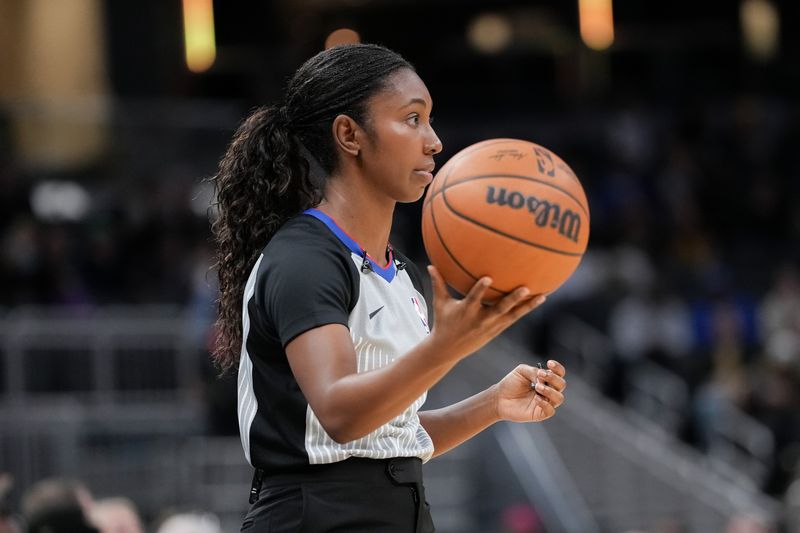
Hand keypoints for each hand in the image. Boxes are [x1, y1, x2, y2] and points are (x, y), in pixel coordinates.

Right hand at [426, 265, 545, 362]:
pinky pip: (514, 318)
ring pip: (512, 315)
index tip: (488, 278)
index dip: (481, 289)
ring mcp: (491, 326)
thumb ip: (438, 283)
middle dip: (512, 299)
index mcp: (466, 310)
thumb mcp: (440, 304)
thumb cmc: (443, 322)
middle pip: (499, 309)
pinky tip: (539, 299)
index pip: (474, 298)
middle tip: (525, 288)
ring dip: (527, 306)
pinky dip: (525, 309)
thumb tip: (431, 264)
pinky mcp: (497, 330)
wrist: (448, 349)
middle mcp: (481, 319)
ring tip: (542, 295)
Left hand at [494, 360, 565, 422]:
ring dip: (550, 391)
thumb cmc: (511, 383)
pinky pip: (550, 410)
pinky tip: (536, 399)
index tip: (549, 363)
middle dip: (553, 378)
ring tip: (537, 387)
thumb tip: (543, 379)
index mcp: (546, 379)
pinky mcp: (540, 414)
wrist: (499, 398)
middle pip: (561, 384)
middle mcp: (548, 391)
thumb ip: (534, 372)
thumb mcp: (521, 371)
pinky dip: (545, 404)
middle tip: (540, 375)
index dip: (558, 368)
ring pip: (559, 398)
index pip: (559, 373)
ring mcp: (546, 402)